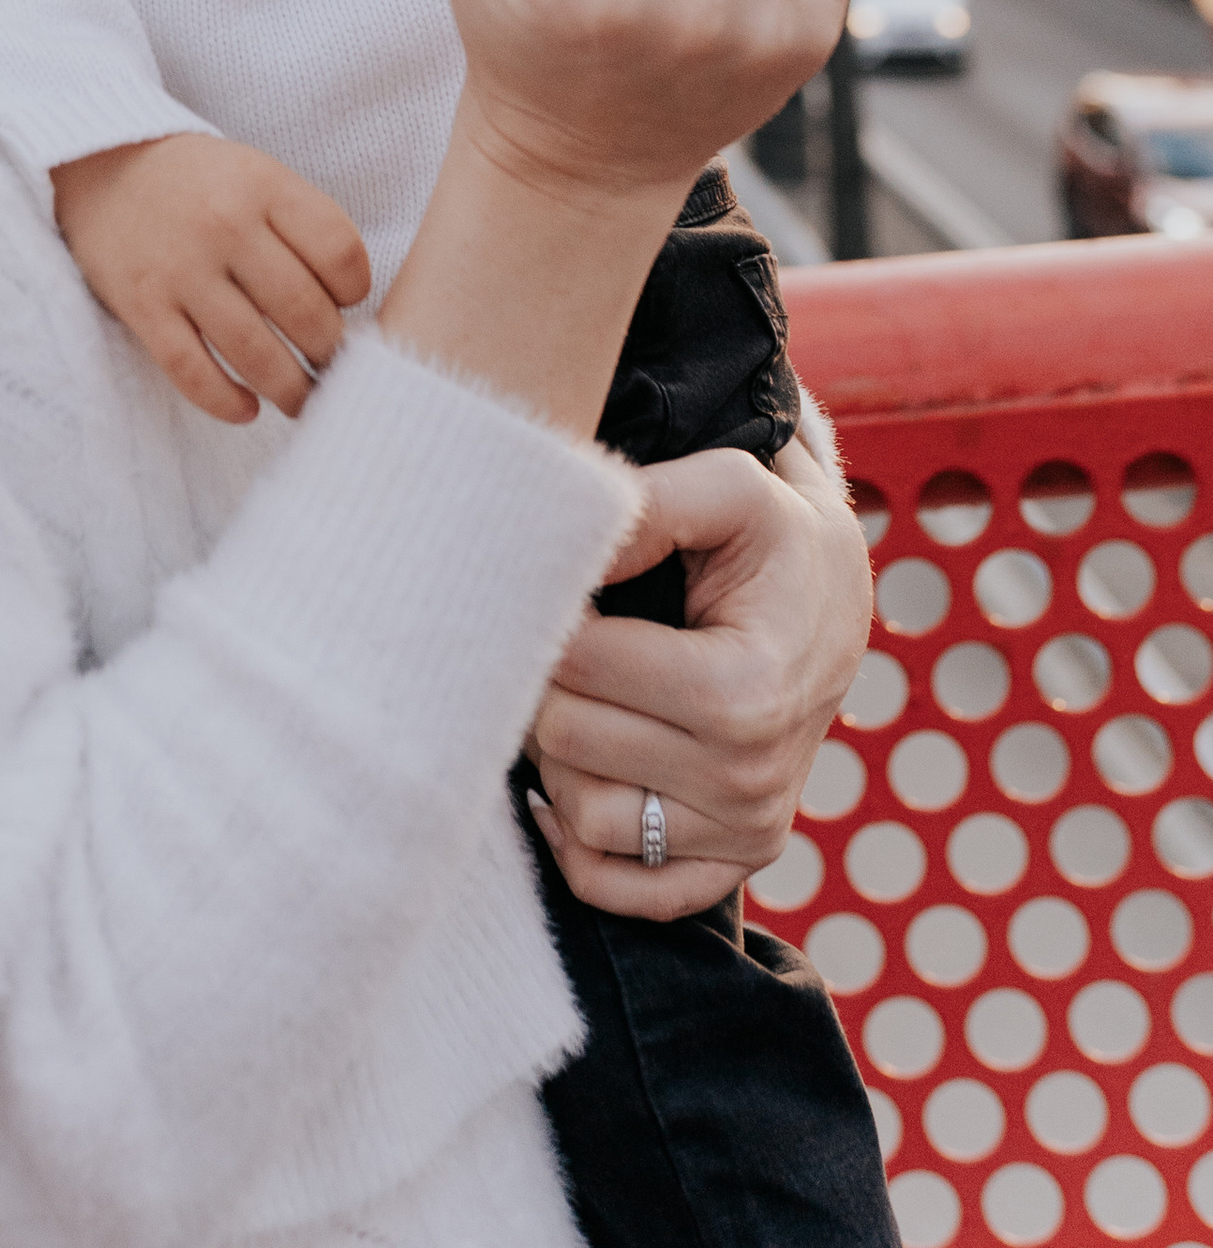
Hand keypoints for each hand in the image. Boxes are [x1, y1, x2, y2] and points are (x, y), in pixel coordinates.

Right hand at [52, 135, 370, 425]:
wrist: (100, 167)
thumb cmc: (197, 182)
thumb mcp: (255, 174)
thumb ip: (300, 227)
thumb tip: (347, 311)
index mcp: (262, 184)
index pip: (339, 252)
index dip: (356, 290)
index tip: (347, 304)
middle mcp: (224, 225)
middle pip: (304, 311)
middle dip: (329, 351)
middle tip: (330, 363)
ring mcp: (180, 269)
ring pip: (255, 353)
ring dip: (290, 389)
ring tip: (301, 399)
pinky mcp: (142, 306)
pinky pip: (193, 373)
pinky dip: (226, 402)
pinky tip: (247, 409)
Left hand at [525, 430, 875, 918]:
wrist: (837, 602)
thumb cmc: (773, 538)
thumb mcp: (729, 488)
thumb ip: (647, 504)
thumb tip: (566, 549)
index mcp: (745, 690)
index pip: (578, 665)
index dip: (545, 613)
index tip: (557, 584)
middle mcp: (749, 779)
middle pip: (567, 739)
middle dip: (541, 678)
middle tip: (556, 635)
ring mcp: (745, 831)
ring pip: (580, 817)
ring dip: (556, 754)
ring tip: (575, 693)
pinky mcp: (733, 864)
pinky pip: (621, 890)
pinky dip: (576, 843)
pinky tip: (571, 776)